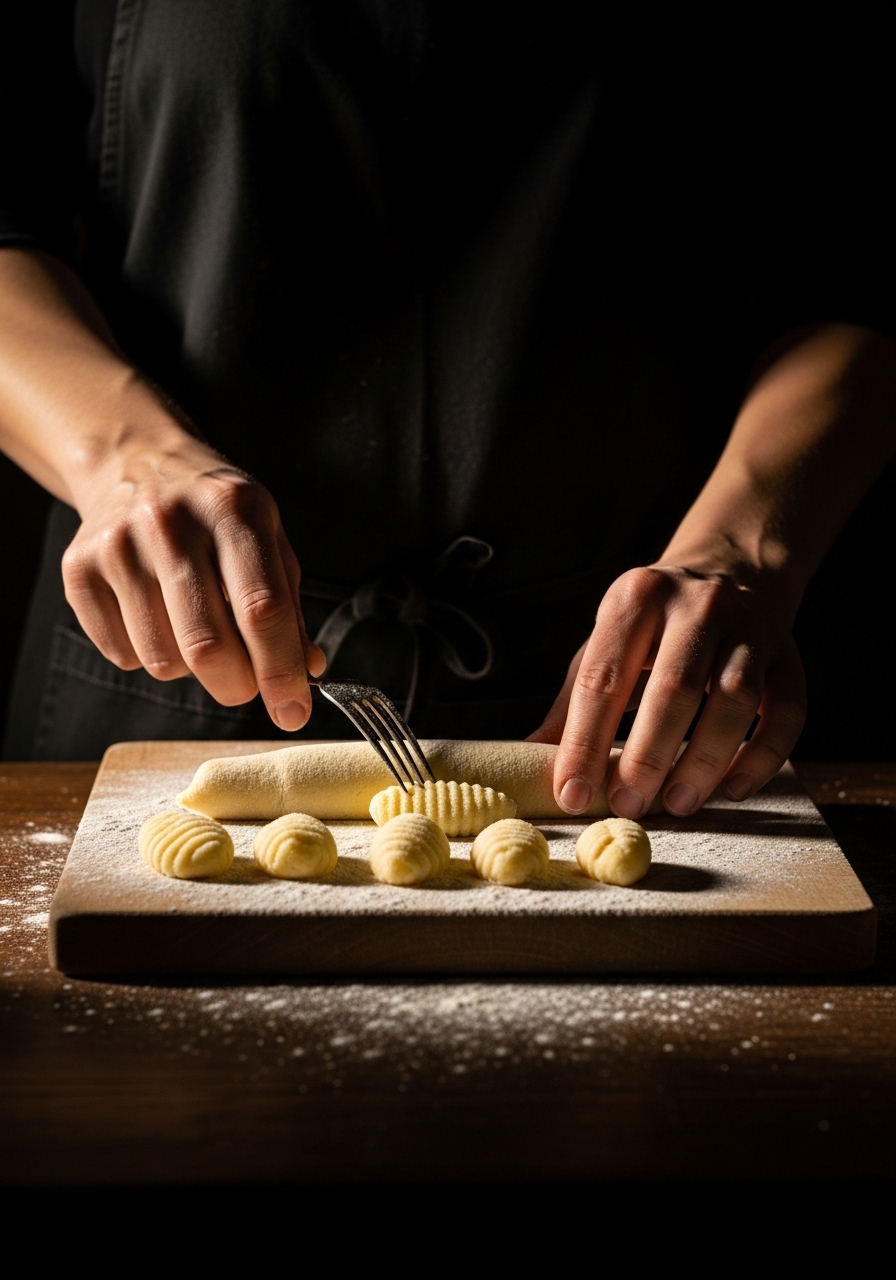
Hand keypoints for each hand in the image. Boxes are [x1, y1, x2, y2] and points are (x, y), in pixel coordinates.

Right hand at [62, 430, 325, 730]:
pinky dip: (148, 653)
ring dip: (189, 667)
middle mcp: (171, 522)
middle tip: (244, 686)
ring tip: (194, 626)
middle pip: (207, 645)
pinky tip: (156, 614)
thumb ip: (289, 606)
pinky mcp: (79, 568)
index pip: (262, 608)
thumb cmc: (214, 511)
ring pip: (162, 660)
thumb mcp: (267, 537)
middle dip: (235, 686)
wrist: (136, 460)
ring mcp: (118, 544)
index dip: (281, 671)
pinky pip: (123, 654)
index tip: (293, 713)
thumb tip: (307, 671)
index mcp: (233, 510)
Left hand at [528, 564, 805, 816]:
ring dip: (704, 759)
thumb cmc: (655, 621)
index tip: (572, 793)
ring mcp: (750, 628)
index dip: (585, 742)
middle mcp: (695, 606)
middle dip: (647, 756)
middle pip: (673, 687)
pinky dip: (762, 756)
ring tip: (679, 803)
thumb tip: (530, 756)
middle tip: (628, 804)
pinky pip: (786, 710)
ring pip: (734, 699)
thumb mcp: (605, 642)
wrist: (731, 567)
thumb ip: (573, 701)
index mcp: (635, 599)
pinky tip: (733, 788)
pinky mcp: (789, 655)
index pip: (604, 677)